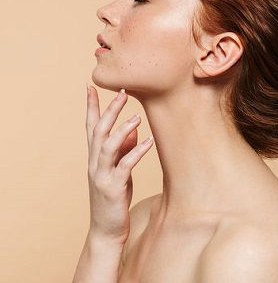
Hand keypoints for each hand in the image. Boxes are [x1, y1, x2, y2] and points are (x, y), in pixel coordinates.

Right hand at [85, 85, 153, 242]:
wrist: (106, 230)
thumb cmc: (113, 197)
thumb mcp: (117, 170)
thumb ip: (122, 149)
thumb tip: (134, 128)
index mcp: (95, 157)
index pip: (90, 126)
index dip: (90, 106)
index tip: (90, 87)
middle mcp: (94, 163)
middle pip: (98, 130)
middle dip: (109, 110)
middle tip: (122, 91)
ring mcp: (101, 175)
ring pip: (108, 146)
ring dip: (122, 129)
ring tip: (136, 116)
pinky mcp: (112, 188)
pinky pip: (124, 166)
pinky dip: (136, 152)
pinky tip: (149, 141)